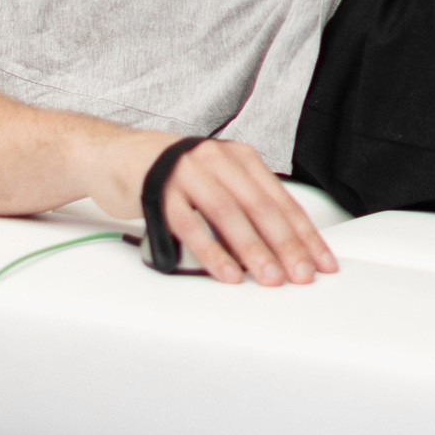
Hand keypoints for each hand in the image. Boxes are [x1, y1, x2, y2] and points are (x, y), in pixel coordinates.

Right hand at [92, 134, 337, 287]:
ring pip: (228, 214)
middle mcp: (217, 160)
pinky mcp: (158, 190)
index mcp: (240, 158)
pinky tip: (228, 273)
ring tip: (270, 278)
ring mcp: (186, 172)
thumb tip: (281, 249)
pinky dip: (211, 252)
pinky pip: (190, 225)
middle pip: (260, 206)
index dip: (304, 233)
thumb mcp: (216, 180)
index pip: (281, 200)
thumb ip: (244, 206)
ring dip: (253, 250)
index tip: (321, 262)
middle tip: (302, 275)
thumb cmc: (170, 175)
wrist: (113, 156)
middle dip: (286, 244)